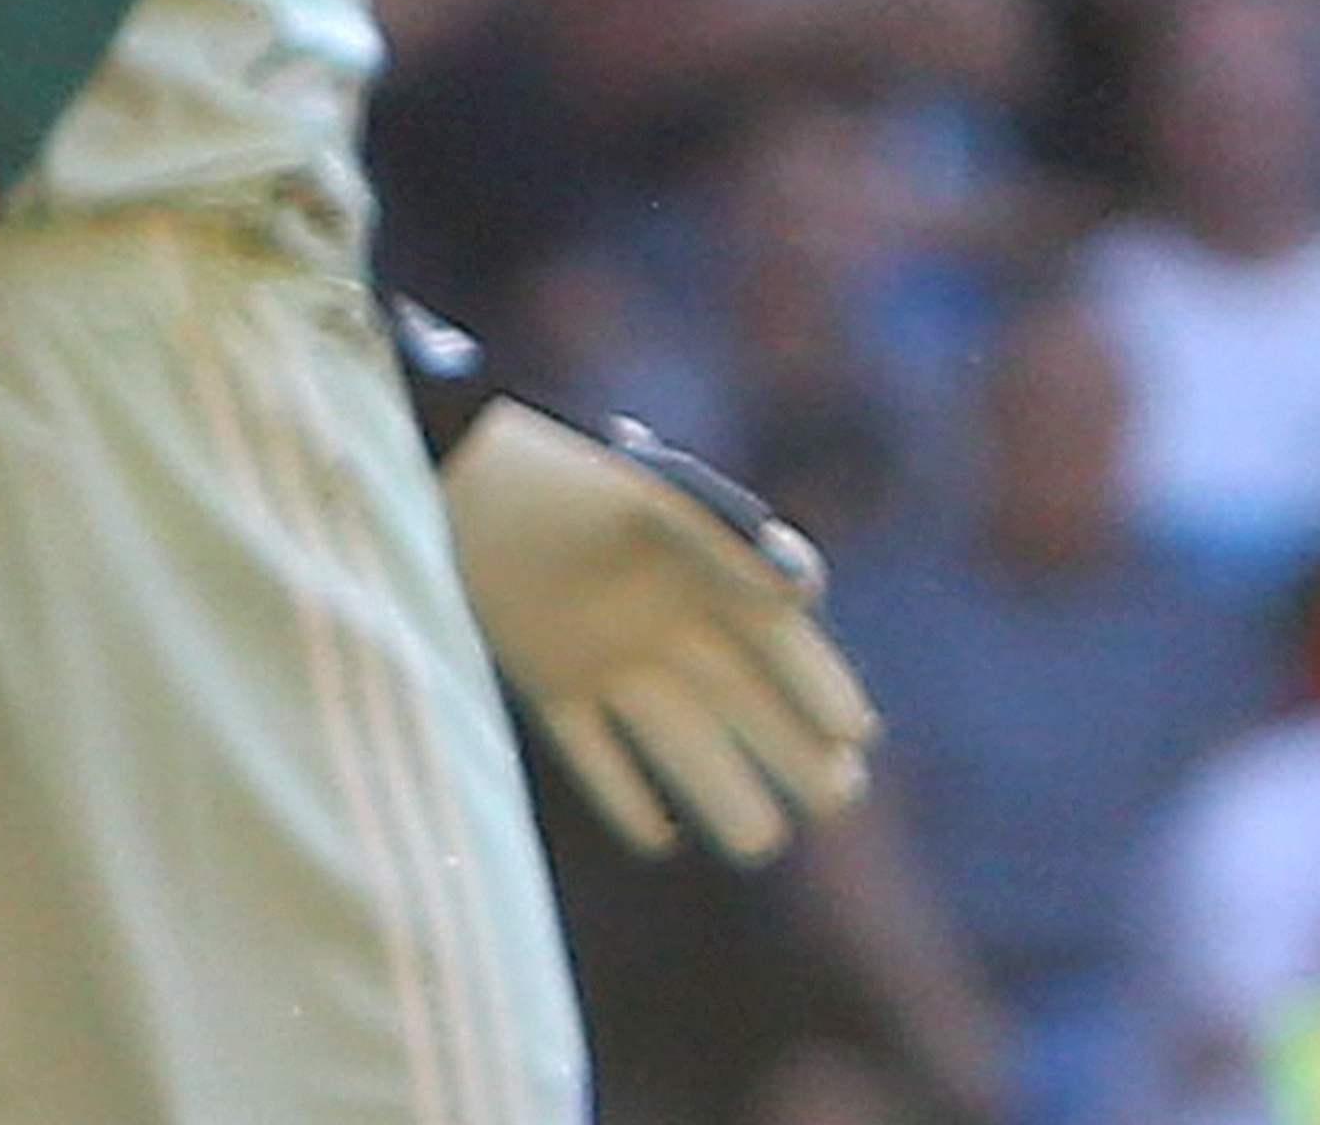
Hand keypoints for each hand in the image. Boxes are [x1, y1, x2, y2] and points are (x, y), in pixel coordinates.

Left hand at [441, 395, 879, 862]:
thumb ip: (733, 538)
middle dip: (791, 749)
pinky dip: (621, 794)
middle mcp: (666, 621)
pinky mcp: (547, 681)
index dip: (820, 683)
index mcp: (706, 571)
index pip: (781, 641)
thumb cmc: (572, 475)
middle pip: (742, 700)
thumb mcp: (660, 499)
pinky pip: (592, 748)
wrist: (464, 477)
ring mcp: (608, 655)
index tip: (856, 734)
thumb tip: (806, 589)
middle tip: (837, 799)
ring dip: (719, 788)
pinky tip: (656, 840)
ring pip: (677, 737)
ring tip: (760, 844)